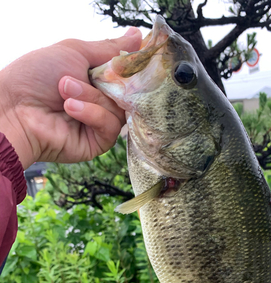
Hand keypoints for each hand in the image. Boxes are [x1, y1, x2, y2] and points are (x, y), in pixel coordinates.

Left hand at [0, 28, 141, 168]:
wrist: (15, 109)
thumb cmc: (35, 77)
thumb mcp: (74, 51)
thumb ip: (108, 48)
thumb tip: (138, 35)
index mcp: (95, 80)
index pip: (125, 75)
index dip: (130, 68)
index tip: (135, 57)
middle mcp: (100, 103)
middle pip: (127, 93)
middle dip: (106, 81)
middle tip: (86, 74)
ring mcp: (99, 124)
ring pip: (118, 109)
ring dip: (91, 96)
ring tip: (65, 90)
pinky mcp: (97, 143)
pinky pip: (110, 127)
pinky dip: (92, 114)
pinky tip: (70, 108)